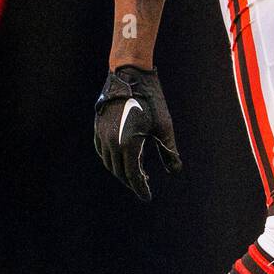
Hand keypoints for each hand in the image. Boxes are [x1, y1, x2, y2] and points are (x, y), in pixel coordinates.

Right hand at [94, 65, 182, 200]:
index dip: (141, 189)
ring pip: (109, 163)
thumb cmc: (151, 100)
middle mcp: (111, 143)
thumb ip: (169, 151)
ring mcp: (102, 135)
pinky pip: (102, 151)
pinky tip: (122, 159)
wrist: (129, 76)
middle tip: (144, 185)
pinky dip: (111, 160)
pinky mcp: (98, 128)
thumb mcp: (164, 127)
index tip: (147, 197)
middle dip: (132, 181)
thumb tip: (175, 171)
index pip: (133, 176)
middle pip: (120, 172)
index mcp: (128, 145)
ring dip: (121, 171)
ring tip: (135, 174)